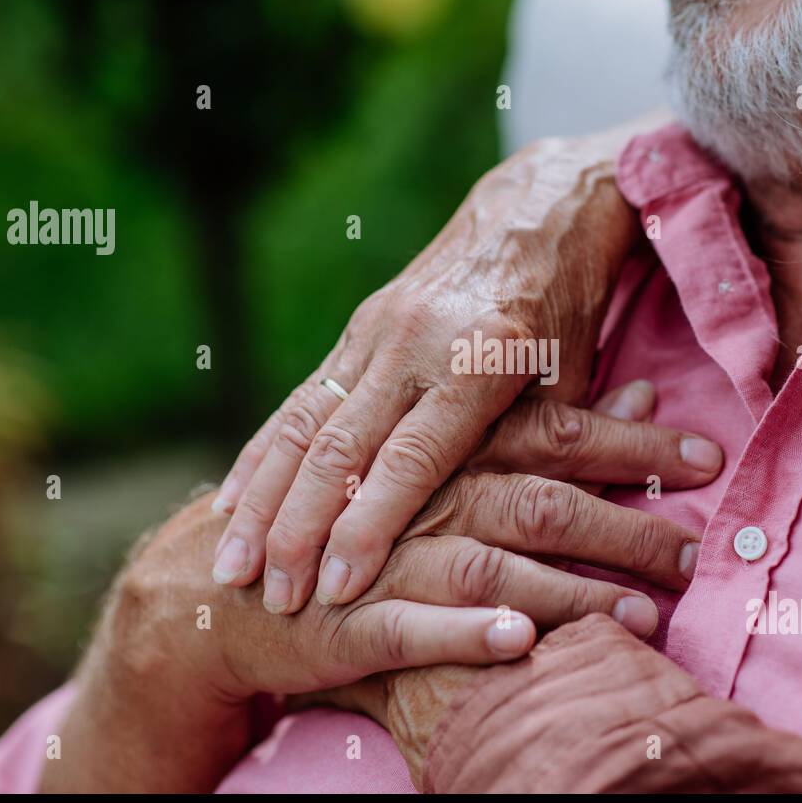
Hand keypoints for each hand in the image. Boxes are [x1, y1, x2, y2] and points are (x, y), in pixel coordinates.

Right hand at [210, 125, 652, 611]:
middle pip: (341, 446)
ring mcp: (374, 333)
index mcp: (474, 358)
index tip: (337, 584)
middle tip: (268, 594)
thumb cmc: (568, 304)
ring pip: (304, 425)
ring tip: (229, 562)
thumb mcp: (573, 373)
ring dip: (263, 498)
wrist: (536, 208)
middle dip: (298, 526)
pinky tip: (231, 499)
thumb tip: (520, 525)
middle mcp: (411, 344)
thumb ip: (540, 443)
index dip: (371, 523)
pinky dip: (263, 455)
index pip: (413, 456)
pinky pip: (298, 402)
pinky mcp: (356, 330)